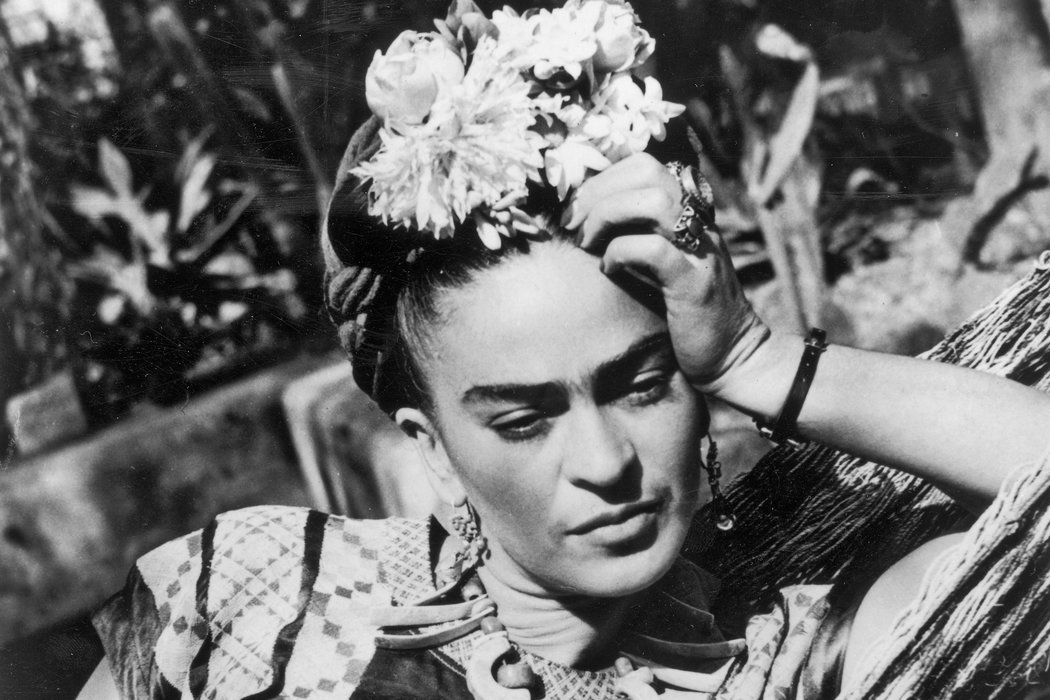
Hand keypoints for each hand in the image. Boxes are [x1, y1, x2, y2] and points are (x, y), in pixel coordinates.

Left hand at [567, 154, 768, 391]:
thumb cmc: (683, 310)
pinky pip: (653, 249)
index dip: (602, 179)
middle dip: (598, 192)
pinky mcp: (694, 283)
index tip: (576, 211)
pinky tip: (609, 271)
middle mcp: (699, 221)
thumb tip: (579, 215)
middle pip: (648, 171)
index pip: (644, 164)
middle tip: (574, 226)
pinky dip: (620, 254)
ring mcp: (700, 249)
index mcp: (689, 211)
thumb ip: (634, 231)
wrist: (732, 354)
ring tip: (588, 245)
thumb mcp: (658, 260)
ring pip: (653, 201)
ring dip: (606, 217)